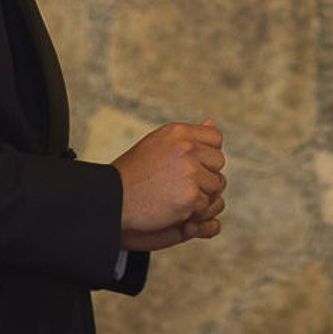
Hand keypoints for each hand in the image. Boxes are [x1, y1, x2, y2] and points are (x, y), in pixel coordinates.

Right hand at [113, 120, 225, 244]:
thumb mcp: (158, 144)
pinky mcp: (189, 197)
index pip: (215, 138)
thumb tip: (212, 122)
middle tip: (183, 183)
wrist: (114, 199)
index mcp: (178, 132)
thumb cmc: (135, 172)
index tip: (192, 164)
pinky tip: (173, 207)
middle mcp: (186, 148)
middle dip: (206, 174)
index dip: (207, 153)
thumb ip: (187, 136)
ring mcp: (189, 173)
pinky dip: (193, 210)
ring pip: (216, 184)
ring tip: (176, 195)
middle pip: (218, 162)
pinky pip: (205, 204)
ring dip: (201, 193)